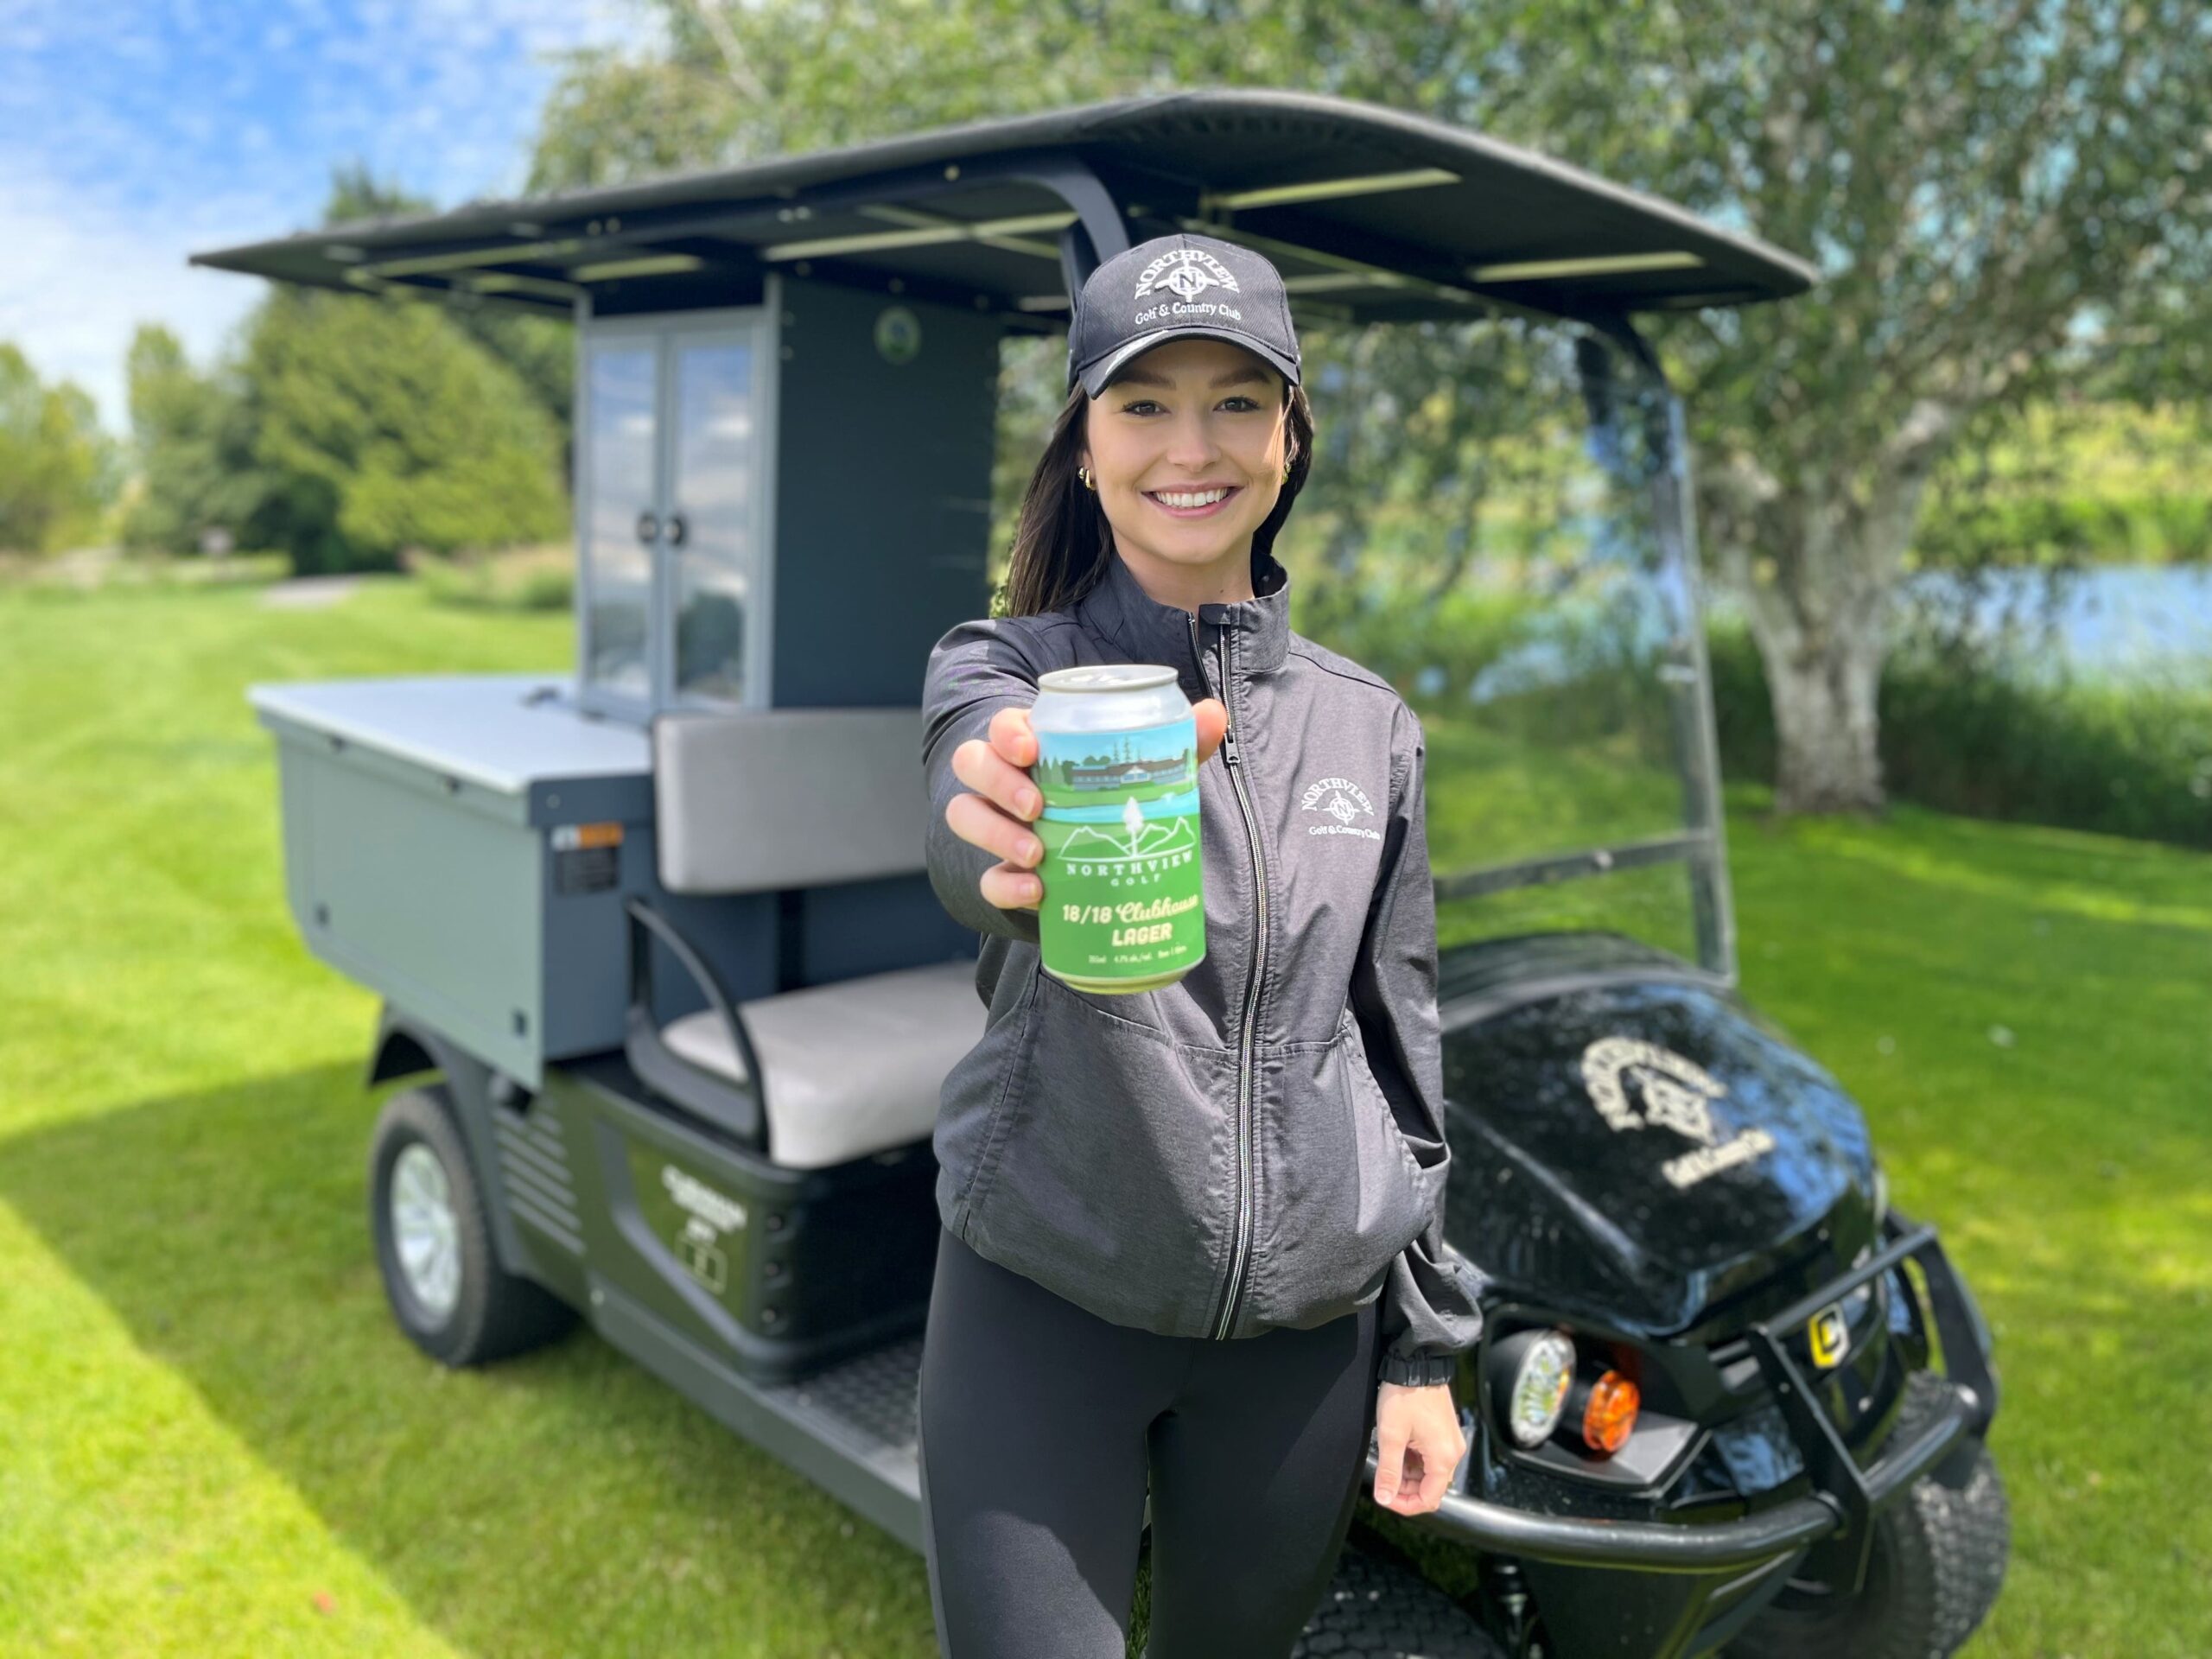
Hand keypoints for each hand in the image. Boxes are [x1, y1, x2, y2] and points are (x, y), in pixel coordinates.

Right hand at [946, 697, 1226, 912]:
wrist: (1112, 868)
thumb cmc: (1120, 800)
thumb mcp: (1149, 772)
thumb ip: (1178, 743)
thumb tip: (1214, 714)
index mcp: (1036, 747)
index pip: (1003, 726)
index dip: (1007, 732)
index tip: (1030, 748)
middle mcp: (1006, 781)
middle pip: (971, 763)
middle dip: (997, 781)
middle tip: (1035, 805)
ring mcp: (998, 827)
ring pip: (965, 815)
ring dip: (993, 832)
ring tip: (1037, 853)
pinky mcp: (1005, 874)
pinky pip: (986, 879)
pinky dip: (1004, 884)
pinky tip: (1036, 891)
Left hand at [1371, 1381, 1465, 1516]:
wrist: (1417, 1364)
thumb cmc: (1405, 1395)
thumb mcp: (1391, 1435)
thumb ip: (1389, 1470)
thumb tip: (1385, 1497)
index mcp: (1443, 1458)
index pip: (1429, 1499)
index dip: (1405, 1504)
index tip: (1386, 1497)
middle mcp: (1453, 1453)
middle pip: (1431, 1488)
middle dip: (1406, 1490)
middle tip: (1384, 1481)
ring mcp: (1451, 1442)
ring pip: (1431, 1474)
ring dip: (1410, 1476)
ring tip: (1389, 1463)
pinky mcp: (1445, 1434)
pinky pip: (1432, 1459)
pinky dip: (1415, 1462)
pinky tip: (1399, 1451)